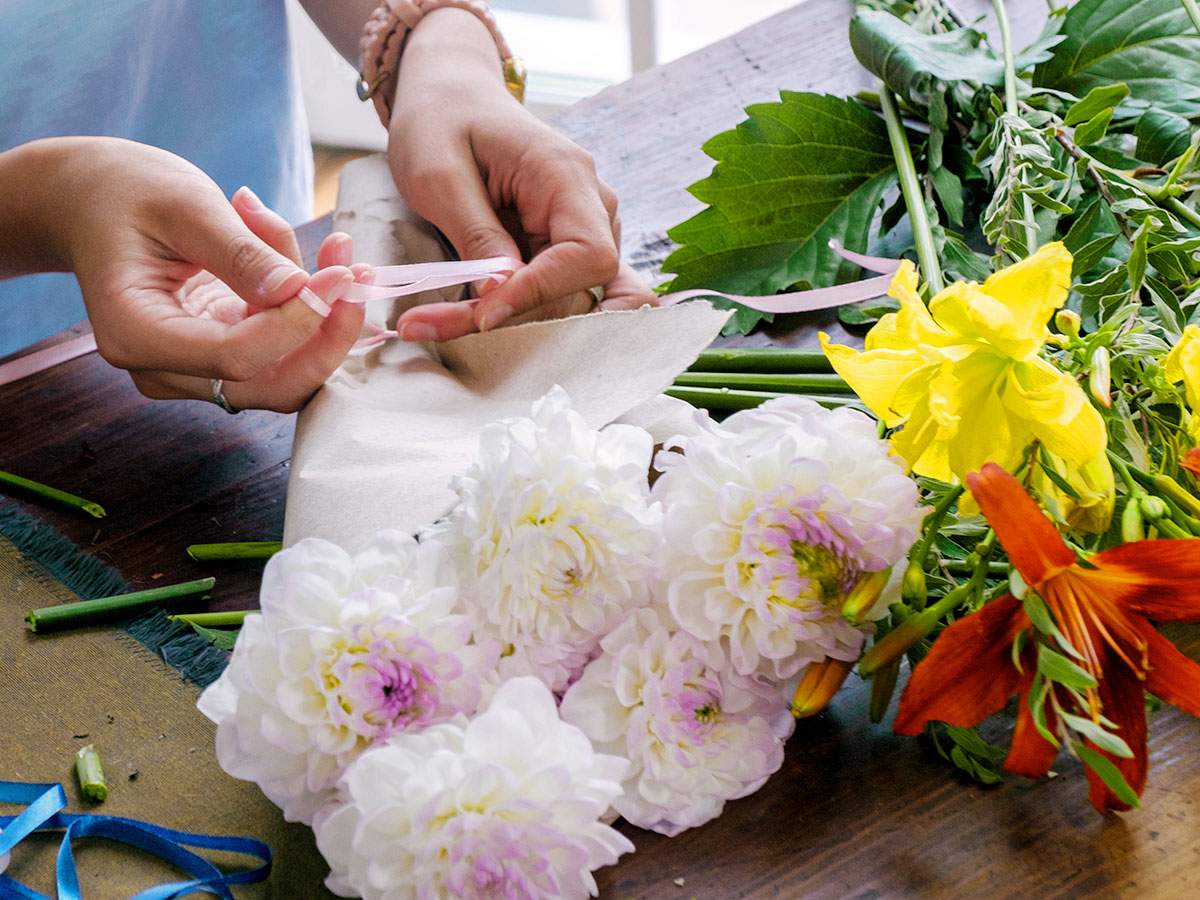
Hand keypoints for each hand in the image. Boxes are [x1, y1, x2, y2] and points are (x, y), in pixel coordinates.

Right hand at [9, 138, 365, 410]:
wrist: (89, 199)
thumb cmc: (123, 191)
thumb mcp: (183, 202)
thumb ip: (239, 251)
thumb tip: (297, 291)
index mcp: (136, 336)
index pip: (236, 357)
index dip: (297, 323)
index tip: (338, 273)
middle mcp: (163, 369)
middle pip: (271, 384)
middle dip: (326, 334)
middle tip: (354, 271)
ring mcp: (192, 369)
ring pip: (285, 371)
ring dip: (324, 318)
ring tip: (333, 250)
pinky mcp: (220, 354)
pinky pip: (281, 350)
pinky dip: (307, 309)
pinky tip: (312, 259)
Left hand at [385, 9, 656, 340]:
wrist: (450, 97)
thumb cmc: (442, 121)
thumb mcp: (439, 173)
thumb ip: (476, 235)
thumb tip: (500, 296)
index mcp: (566, 175)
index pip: (588, 255)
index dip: (542, 291)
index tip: (484, 314)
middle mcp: (590, 206)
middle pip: (578, 289)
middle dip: (513, 317)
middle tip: (429, 325)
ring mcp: (583, 230)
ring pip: (563, 301)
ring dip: (506, 322)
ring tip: (433, 322)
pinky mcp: (563, 250)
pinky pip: (549, 295)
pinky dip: (508, 313)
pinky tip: (458, 317)